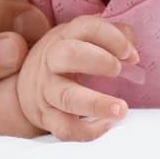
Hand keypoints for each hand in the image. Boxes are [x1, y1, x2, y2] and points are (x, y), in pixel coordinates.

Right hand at [17, 15, 138, 141]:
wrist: (27, 86)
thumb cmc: (67, 58)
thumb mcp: (83, 39)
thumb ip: (112, 36)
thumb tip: (132, 49)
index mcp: (65, 37)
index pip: (86, 27)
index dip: (112, 37)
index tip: (131, 54)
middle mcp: (53, 61)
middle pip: (70, 55)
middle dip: (98, 60)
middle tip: (119, 69)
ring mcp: (48, 90)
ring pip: (67, 97)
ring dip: (96, 103)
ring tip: (121, 109)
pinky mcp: (47, 117)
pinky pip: (64, 128)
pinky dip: (86, 131)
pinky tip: (107, 125)